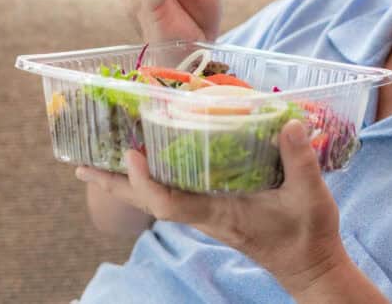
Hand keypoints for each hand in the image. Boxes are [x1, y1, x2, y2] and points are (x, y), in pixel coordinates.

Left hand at [75, 120, 349, 296]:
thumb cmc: (308, 236)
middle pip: (148, 202)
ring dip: (126, 181)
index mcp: (220, 213)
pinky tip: (149, 164)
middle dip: (114, 184)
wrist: (310, 268)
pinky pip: (172, 194)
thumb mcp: (311, 198)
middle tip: (80, 166)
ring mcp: (207, 214)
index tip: (131, 153)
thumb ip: (300, 161)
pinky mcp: (214, 211)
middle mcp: (205, 215)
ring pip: (157, 198)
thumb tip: (289, 123)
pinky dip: (153, 179)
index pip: (168, 203)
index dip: (145, 181)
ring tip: (98, 162)